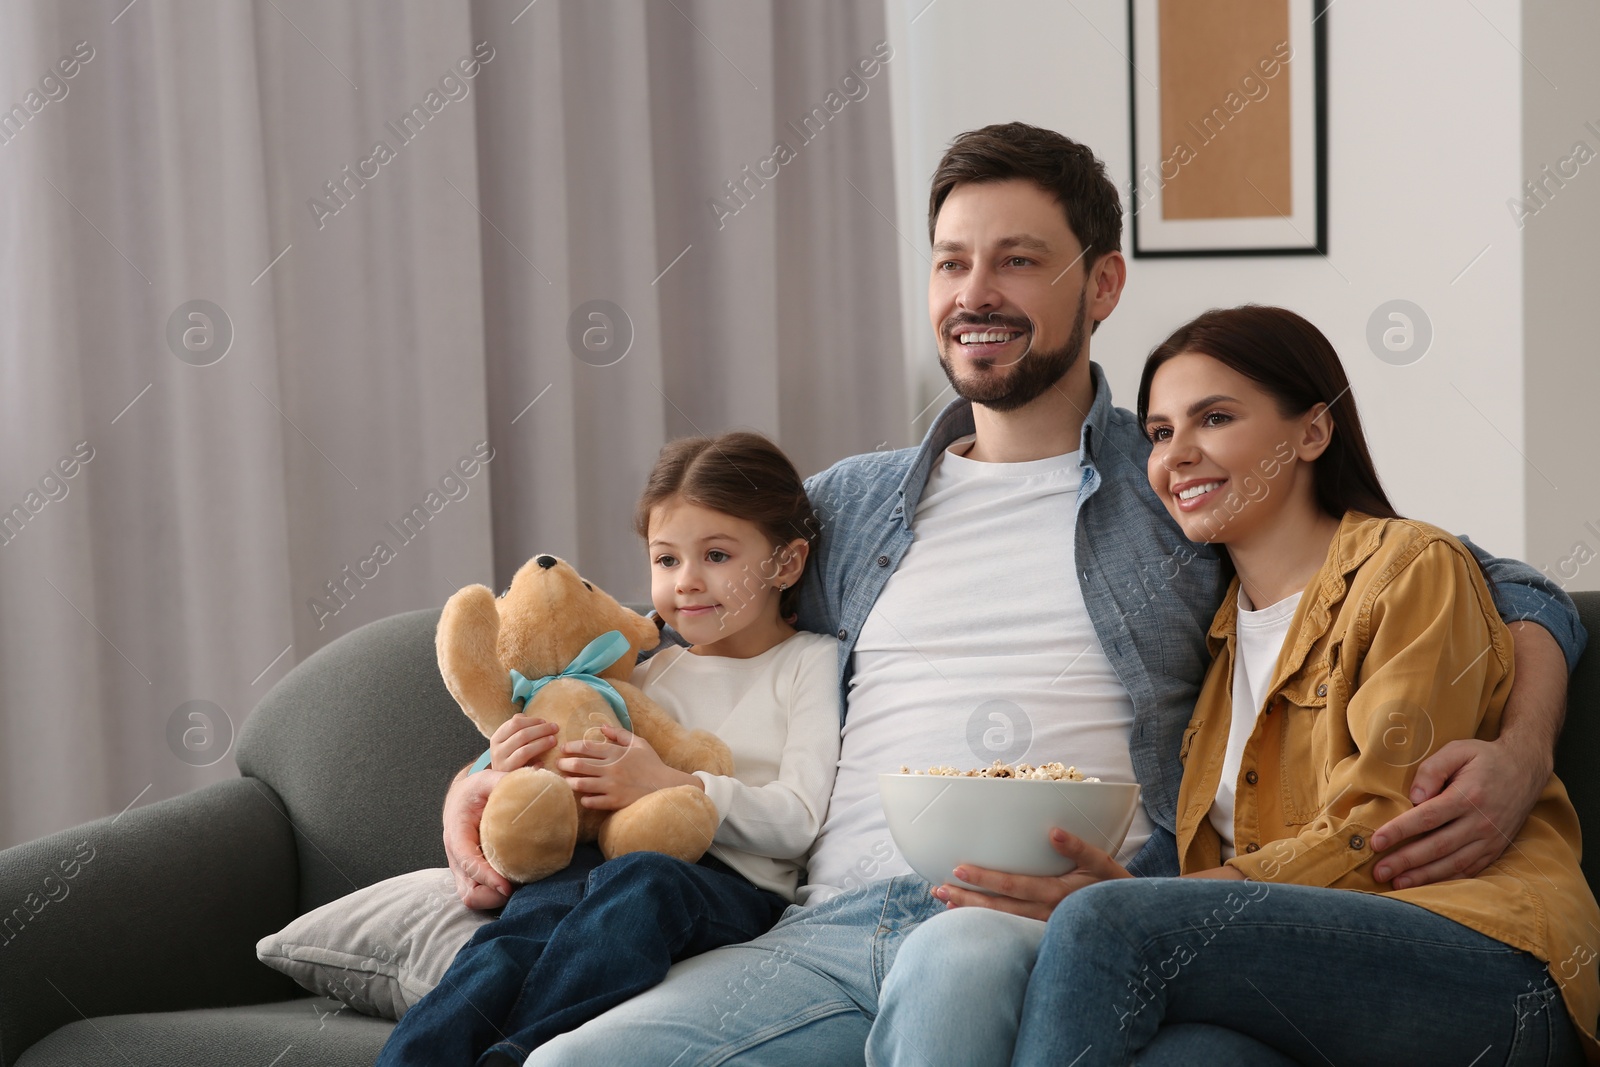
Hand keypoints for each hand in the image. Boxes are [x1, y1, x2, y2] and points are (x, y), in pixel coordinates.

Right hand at [443, 767, 512, 909]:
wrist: (461, 801)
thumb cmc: (474, 792)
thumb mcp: (484, 781)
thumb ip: (501, 781)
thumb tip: (531, 780)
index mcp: (457, 835)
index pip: (468, 862)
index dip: (486, 877)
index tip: (507, 887)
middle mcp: (456, 858)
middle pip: (468, 891)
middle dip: (492, 896)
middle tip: (520, 887)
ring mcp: (462, 870)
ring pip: (473, 898)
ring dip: (496, 899)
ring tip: (521, 887)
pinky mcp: (472, 876)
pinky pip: (481, 895)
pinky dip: (497, 896)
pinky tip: (518, 884)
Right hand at [489, 713, 559, 771]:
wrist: (500, 784)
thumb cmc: (510, 759)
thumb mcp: (509, 742)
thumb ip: (516, 729)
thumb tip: (523, 715)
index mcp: (496, 738)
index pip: (514, 723)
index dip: (532, 720)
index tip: (544, 721)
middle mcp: (496, 750)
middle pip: (521, 734)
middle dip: (541, 729)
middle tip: (555, 728)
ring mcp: (502, 764)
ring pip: (525, 749)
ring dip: (542, 743)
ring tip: (554, 740)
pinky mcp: (510, 776)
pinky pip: (527, 766)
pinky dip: (537, 762)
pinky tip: (545, 760)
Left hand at [558, 725, 701, 809]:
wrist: (666, 786)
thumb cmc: (651, 763)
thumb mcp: (639, 743)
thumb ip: (620, 734)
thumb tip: (602, 727)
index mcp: (616, 752)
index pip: (587, 747)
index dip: (571, 747)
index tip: (563, 749)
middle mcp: (611, 768)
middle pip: (579, 764)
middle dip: (564, 763)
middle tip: (558, 764)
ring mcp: (612, 786)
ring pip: (582, 784)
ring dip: (570, 782)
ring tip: (564, 781)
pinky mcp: (615, 801)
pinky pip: (593, 802)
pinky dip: (584, 799)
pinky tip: (582, 797)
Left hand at [932, 828, 1132, 920]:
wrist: (1133, 923)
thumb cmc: (1114, 887)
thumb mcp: (1102, 863)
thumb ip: (1078, 848)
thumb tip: (1054, 832)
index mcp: (1056, 893)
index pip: (1013, 885)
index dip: (985, 878)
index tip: (959, 868)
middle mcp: (1046, 914)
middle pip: (999, 909)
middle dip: (967, 900)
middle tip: (938, 890)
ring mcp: (1044, 930)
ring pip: (1002, 924)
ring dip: (972, 913)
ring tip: (946, 903)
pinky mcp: (1044, 938)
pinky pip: (1010, 933)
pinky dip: (989, 927)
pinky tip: (970, 922)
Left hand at [1371, 736, 1544, 888]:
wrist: (1525, 769)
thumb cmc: (1484, 758)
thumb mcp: (1458, 750)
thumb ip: (1432, 769)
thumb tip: (1414, 797)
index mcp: (1469, 796)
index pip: (1428, 818)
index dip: (1400, 831)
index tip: (1376, 842)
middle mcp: (1481, 822)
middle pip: (1438, 846)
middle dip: (1406, 861)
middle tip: (1378, 871)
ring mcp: (1491, 839)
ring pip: (1453, 863)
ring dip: (1424, 877)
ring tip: (1397, 884)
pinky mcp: (1496, 849)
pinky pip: (1470, 870)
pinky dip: (1447, 880)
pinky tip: (1426, 885)